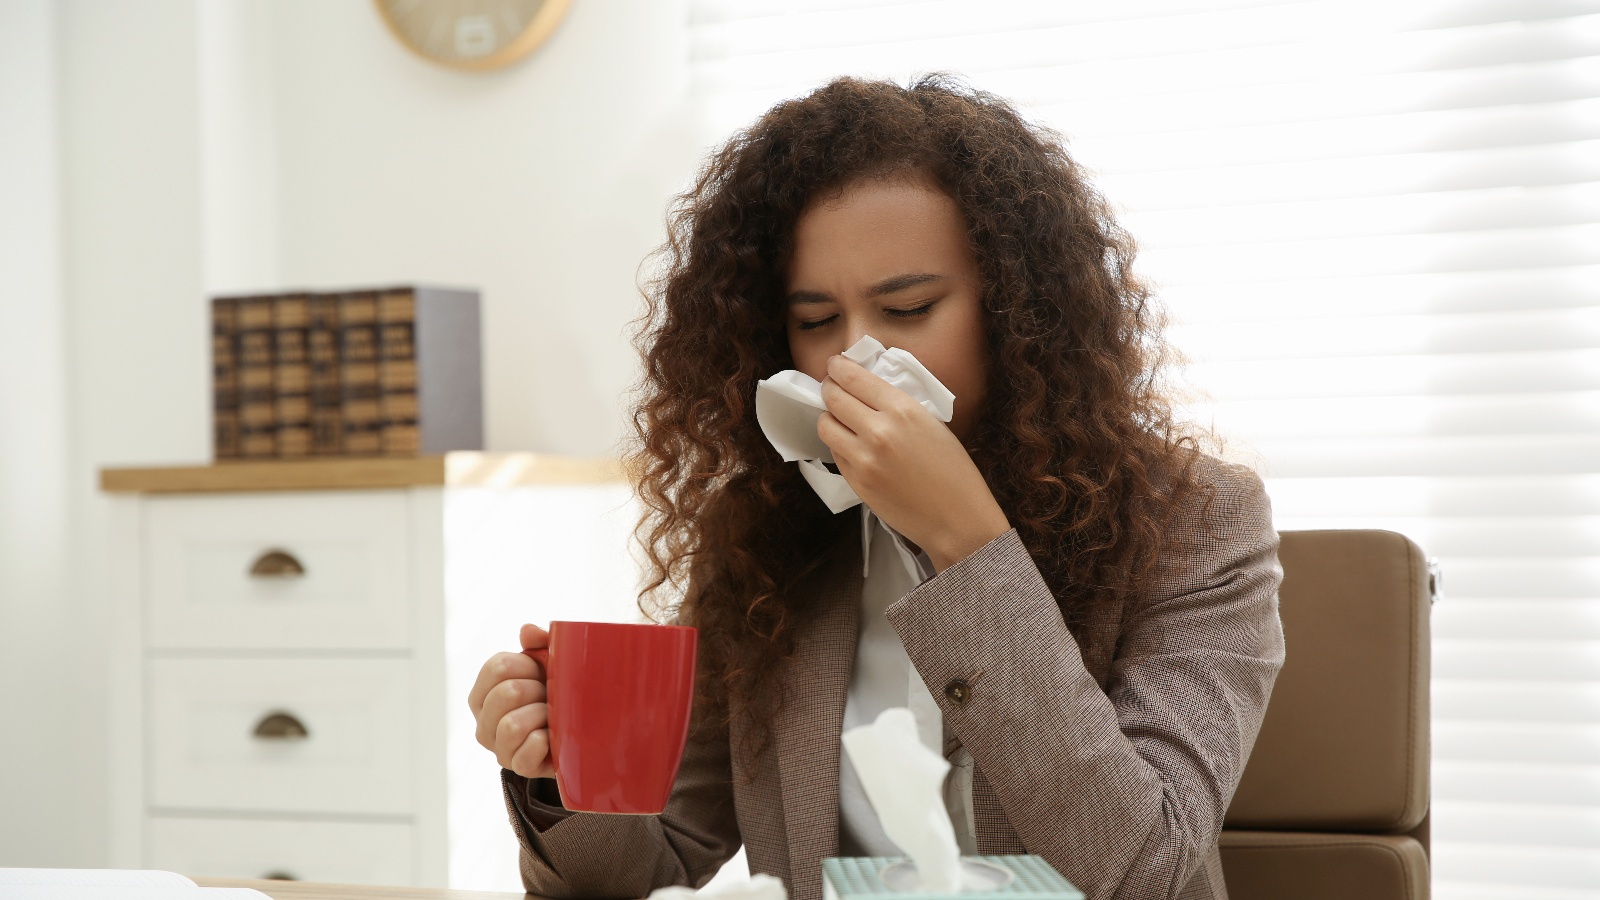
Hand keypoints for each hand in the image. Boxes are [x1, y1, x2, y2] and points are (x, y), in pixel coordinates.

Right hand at [467, 623, 554, 778]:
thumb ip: (538, 643)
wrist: (575, 734)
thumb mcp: (549, 664)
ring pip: (513, 725)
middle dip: (537, 689)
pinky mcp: (518, 768)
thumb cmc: (554, 693)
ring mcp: (498, 748)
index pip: (497, 667)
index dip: (527, 664)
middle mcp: (483, 722)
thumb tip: (527, 631)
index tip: (542, 670)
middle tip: (550, 695)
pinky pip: (527, 753)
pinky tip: (553, 736)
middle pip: (507, 693)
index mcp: (483, 693)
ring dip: (542, 715)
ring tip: (553, 715)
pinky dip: (545, 741)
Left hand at [817, 354, 1009, 571]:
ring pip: (825, 425)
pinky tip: (850, 444)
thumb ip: (898, 405)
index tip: (835, 364)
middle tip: (831, 386)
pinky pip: (834, 453)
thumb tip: (868, 389)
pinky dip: (838, 444)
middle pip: (833, 398)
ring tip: (838, 417)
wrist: (957, 518)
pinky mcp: (856, 481)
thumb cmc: (953, 471)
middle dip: (828, 387)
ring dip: (829, 417)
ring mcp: (863, 458)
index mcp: (902, 409)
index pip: (854, 378)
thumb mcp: (931, 423)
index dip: (838, 367)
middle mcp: (878, 430)